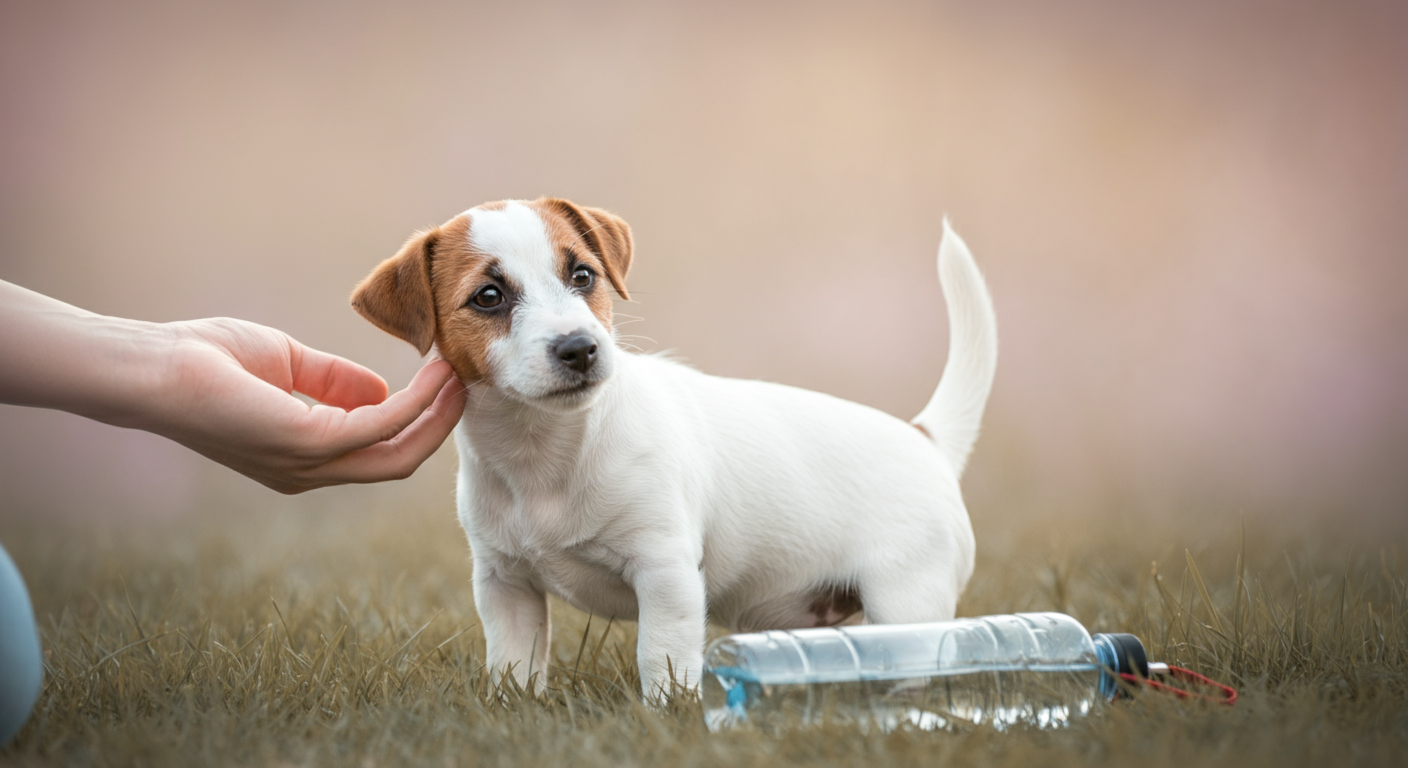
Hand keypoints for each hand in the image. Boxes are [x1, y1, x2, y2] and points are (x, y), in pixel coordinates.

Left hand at [0, 280, 465, 493]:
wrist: (154, 369)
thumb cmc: (206, 362)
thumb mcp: (288, 366)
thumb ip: (335, 381)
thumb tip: (383, 389)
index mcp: (305, 458)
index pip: (379, 452)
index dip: (419, 421)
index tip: (445, 382)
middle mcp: (310, 472)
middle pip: (400, 461)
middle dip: (440, 424)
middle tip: (468, 383)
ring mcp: (310, 463)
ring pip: (400, 452)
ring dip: (438, 412)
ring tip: (460, 373)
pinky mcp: (308, 442)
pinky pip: (381, 424)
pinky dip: (416, 399)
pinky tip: (433, 373)